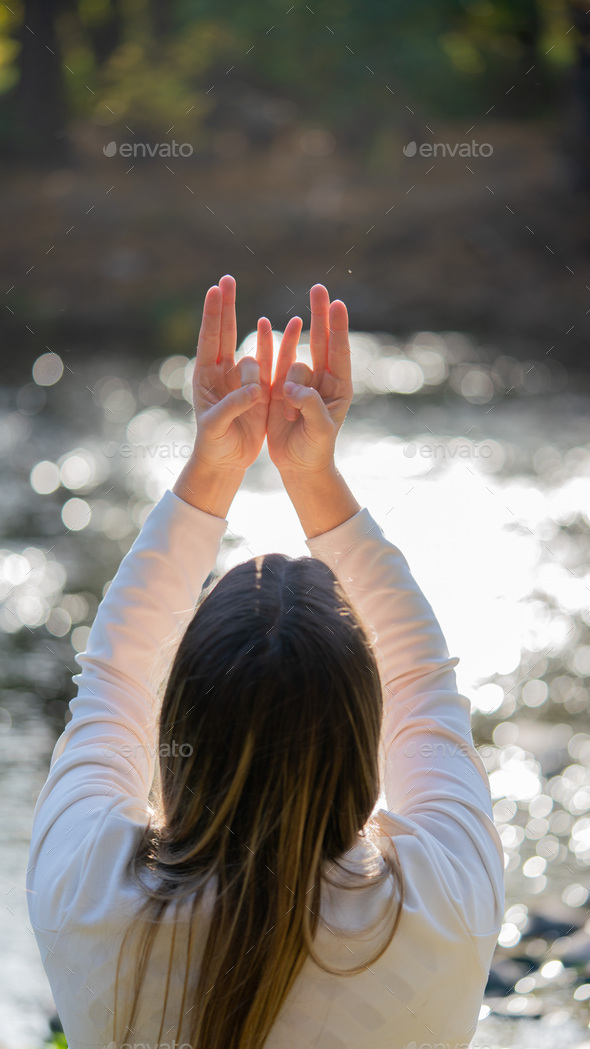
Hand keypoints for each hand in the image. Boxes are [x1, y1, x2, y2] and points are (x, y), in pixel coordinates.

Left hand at [190, 274, 271, 472]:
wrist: (225, 461)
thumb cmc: (214, 445)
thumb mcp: (218, 425)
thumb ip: (234, 404)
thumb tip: (256, 388)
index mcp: (206, 377)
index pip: (210, 339)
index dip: (214, 315)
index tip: (215, 290)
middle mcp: (222, 373)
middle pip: (225, 333)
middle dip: (226, 306)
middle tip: (226, 280)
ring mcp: (240, 380)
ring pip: (250, 345)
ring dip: (255, 326)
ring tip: (263, 310)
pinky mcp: (257, 391)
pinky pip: (267, 364)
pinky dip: (272, 346)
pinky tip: (277, 328)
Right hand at [263, 284, 353, 476]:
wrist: (300, 466)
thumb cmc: (315, 451)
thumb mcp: (319, 430)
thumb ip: (310, 405)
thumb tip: (292, 387)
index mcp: (338, 388)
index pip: (339, 352)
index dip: (338, 328)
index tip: (337, 304)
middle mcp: (322, 381)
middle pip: (322, 342)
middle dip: (320, 315)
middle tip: (319, 289)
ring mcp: (302, 383)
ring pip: (296, 356)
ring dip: (296, 353)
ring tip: (295, 369)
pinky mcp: (282, 389)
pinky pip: (277, 363)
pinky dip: (273, 347)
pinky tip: (266, 326)